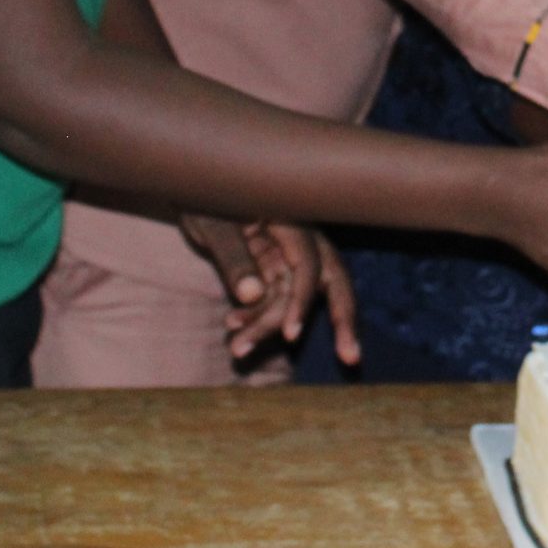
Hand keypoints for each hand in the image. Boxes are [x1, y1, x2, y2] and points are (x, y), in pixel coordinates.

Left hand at [181, 215, 360, 365]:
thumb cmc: (205, 197)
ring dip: (273, 328)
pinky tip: (234, 330)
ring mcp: (289, 255)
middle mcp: (299, 239)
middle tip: (351, 357)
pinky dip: (258, 319)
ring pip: (296, 298)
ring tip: (238, 349)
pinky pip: (276, 300)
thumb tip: (252, 294)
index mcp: (289, 219)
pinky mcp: (275, 269)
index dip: (302, 299)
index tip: (291, 335)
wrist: (196, 189)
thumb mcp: (211, 225)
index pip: (308, 263)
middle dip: (343, 319)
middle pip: (333, 279)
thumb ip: (232, 257)